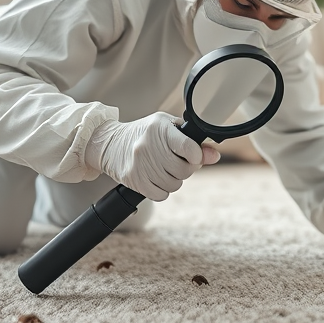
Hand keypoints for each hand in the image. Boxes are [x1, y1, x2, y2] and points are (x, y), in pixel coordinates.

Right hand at [85, 112, 218, 200]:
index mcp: (159, 128)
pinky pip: (161, 195)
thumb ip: (193, 142)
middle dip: (186, 168)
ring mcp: (140, 164)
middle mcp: (148, 146)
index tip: (194, 156)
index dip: (197, 156)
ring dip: (173, 180)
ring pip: (174, 184)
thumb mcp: (168, 127)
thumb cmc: (144, 133)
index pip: (189, 148)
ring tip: (164, 168)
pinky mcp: (134, 180)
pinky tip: (155, 178)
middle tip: (176, 162)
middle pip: (184, 170)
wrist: (109, 143)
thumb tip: (214, 155)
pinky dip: (162, 190)